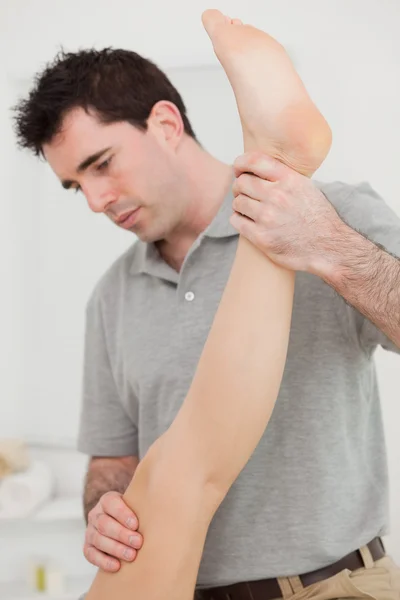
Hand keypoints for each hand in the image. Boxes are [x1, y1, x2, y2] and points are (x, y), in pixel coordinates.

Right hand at [84, 491, 142, 571]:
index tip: (136, 524)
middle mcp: (96, 514)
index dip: (123, 514)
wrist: (120, 526)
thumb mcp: (136, 505)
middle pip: (104, 523)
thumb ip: (144, 504)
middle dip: (122, 534)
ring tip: (132, 556)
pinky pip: (91, 555)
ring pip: (98, 539)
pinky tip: (117, 566)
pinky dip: (104, 561)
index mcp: (107, 500)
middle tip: (138, 542)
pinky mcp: (88, 547)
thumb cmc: (133, 515)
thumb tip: (163, 502)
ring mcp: (90, 531)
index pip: (111, 503)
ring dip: (115, 548)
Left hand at [230, 152, 344, 273]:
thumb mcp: (306, 188)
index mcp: (289, 180)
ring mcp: (268, 217)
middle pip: (242, 182)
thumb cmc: (317, 218)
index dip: (240, 162)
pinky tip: (246, 221)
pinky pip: (236, 221)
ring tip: (248, 209)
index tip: (238, 168)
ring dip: (239, 205)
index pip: (254, 160)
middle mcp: (277, 196)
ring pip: (238, 202)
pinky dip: (238, 220)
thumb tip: (258, 169)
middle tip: (243, 193)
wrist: (329, 247)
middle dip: (239, 187)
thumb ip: (284, 177)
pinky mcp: (261, 237)